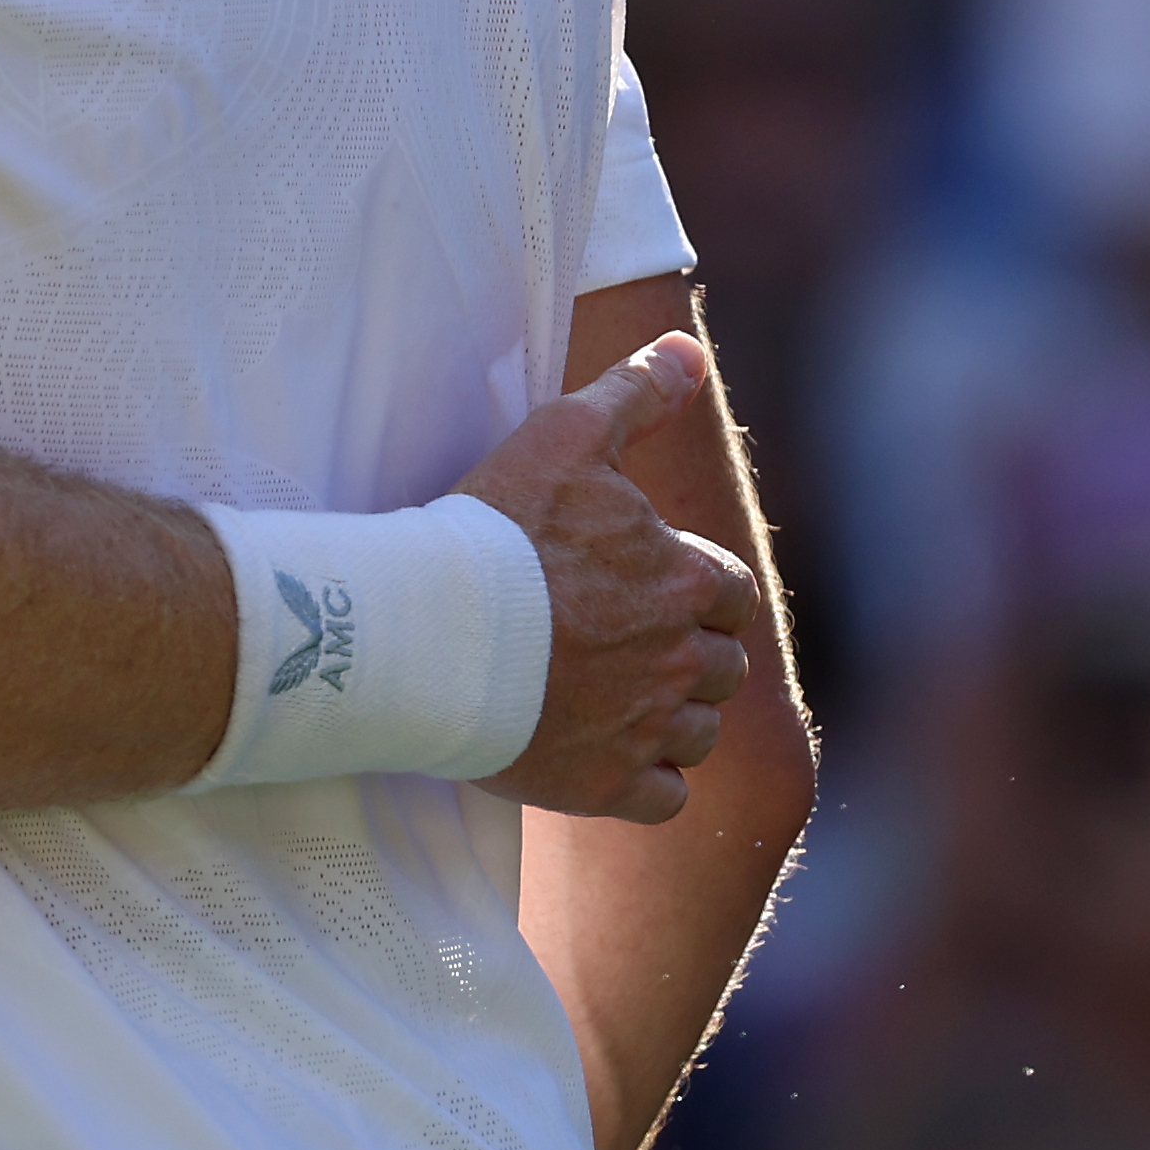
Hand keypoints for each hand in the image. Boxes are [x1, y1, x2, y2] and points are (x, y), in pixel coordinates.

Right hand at [457, 333, 759, 824]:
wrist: (420, 630)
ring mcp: (647, 730)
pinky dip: (646, 782)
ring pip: (698, 735)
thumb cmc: (494, 528)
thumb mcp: (565, 437)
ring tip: (609, 698)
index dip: (692, 590)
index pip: (728, 594)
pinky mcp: (608, 787)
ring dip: (671, 719)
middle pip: (721, 668)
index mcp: (686, 582)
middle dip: (686, 657)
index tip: (642, 588)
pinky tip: (602, 752)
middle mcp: (682, 661)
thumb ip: (636, 393)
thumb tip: (689, 350)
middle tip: (618, 643)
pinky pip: (664, 798)